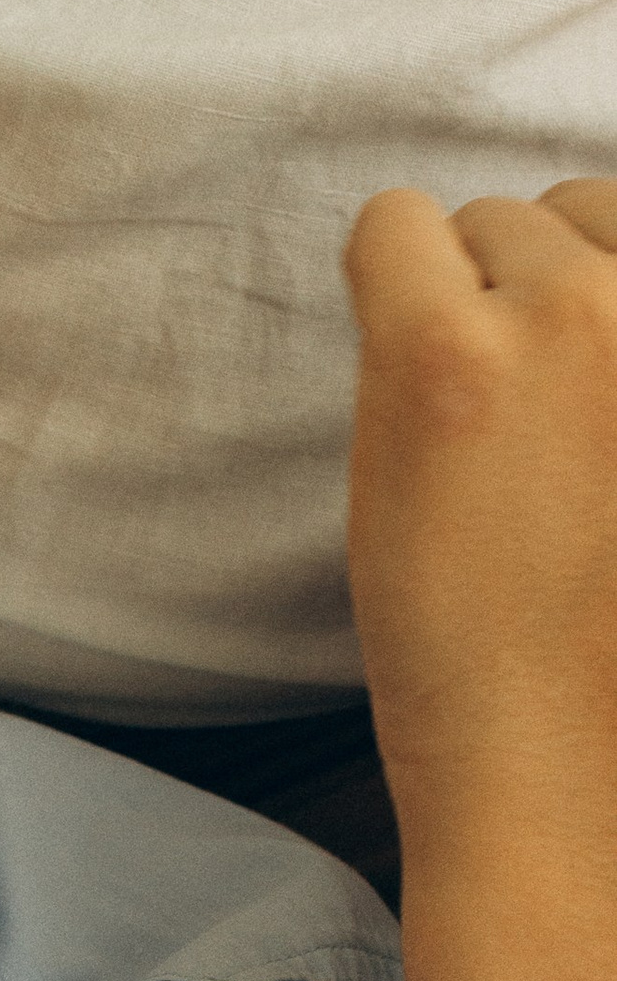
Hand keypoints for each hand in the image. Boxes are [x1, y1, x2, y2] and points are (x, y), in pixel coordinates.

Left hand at [345, 179, 616, 845]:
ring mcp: (577, 316)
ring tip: (478, 434)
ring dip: (463, 301)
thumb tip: (585, 266)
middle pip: (576, 211)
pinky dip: (385, 277)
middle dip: (536, 288)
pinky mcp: (448, 353)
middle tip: (524, 423)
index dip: (599, 303)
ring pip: (487, 224)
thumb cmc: (616, 640)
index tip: (578, 401)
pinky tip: (404, 383)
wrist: (569, 769)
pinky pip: (391, 224)